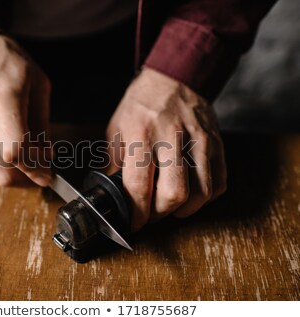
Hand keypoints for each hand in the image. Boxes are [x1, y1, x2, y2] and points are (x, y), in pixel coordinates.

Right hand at [0, 35, 51, 186]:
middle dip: (27, 178)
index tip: (47, 174)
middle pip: (5, 172)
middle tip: (41, 170)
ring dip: (15, 168)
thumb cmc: (6, 62)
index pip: (17, 153)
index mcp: (4, 102)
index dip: (35, 170)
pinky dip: (2, 157)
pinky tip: (10, 140)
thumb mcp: (38, 84)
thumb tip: (46, 155)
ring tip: (28, 150)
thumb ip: (42, 124)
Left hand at [107, 68, 226, 229]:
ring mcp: (199, 140)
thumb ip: (115, 163)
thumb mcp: (116, 129)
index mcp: (141, 134)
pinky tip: (191, 194)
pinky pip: (219, 182)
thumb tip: (113, 192)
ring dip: (185, 210)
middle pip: (175, 193)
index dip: (137, 213)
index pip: (140, 185)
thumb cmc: (141, 105)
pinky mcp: (216, 143)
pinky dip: (206, 197)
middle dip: (161, 214)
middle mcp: (173, 137)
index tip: (133, 223)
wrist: (174, 78)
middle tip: (151, 214)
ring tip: (171, 206)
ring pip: (202, 192)